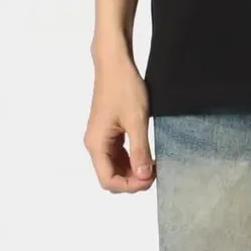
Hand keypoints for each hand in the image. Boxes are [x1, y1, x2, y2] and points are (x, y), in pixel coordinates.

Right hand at [86, 55, 154, 192]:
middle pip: (111, 176)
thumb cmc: (124, 87)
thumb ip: (140, 150)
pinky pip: (118, 154)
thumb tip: (144, 176)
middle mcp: (95, 144)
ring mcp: (101, 139)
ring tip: (153, 163)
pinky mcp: (108, 133)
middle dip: (133, 179)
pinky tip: (146, 154)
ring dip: (133, 170)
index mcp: (97, 144)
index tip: (151, 178)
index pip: (108, 180)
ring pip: (115, 167)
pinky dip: (131, 159)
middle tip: (155, 171)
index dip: (130, 185)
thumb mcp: (137, 121)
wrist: (115, 64)